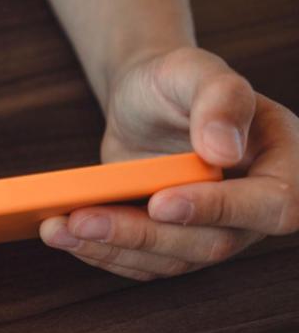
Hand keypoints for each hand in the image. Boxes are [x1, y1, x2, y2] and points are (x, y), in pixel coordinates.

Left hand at [41, 47, 298, 279]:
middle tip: (82, 219)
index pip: (272, 204)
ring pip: (172, 260)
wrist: (146, 98)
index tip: (163, 202)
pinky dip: (102, 253)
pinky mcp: (176, 243)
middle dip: (142, 234)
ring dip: (111, 249)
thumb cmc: (177, 79)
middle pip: (212, 243)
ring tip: (56, 228)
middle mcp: (255, 207)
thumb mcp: (195, 69)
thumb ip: (219, 99)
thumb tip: (223, 151)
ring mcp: (216, 230)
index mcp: (284, 163)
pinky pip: (145, 263)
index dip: (219, 210)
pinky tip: (63, 235)